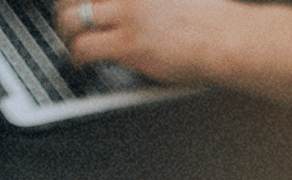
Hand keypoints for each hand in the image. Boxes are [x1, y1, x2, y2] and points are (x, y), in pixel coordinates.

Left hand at [55, 0, 291, 108]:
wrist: (225, 38)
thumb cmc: (212, 19)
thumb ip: (151, 0)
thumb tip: (137, 9)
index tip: (80, 4)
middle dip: (66, 8)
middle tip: (68, 21)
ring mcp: (126, 14)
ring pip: (73, 19)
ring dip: (67, 33)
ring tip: (73, 43)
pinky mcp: (128, 44)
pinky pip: (85, 48)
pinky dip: (77, 56)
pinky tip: (81, 62)